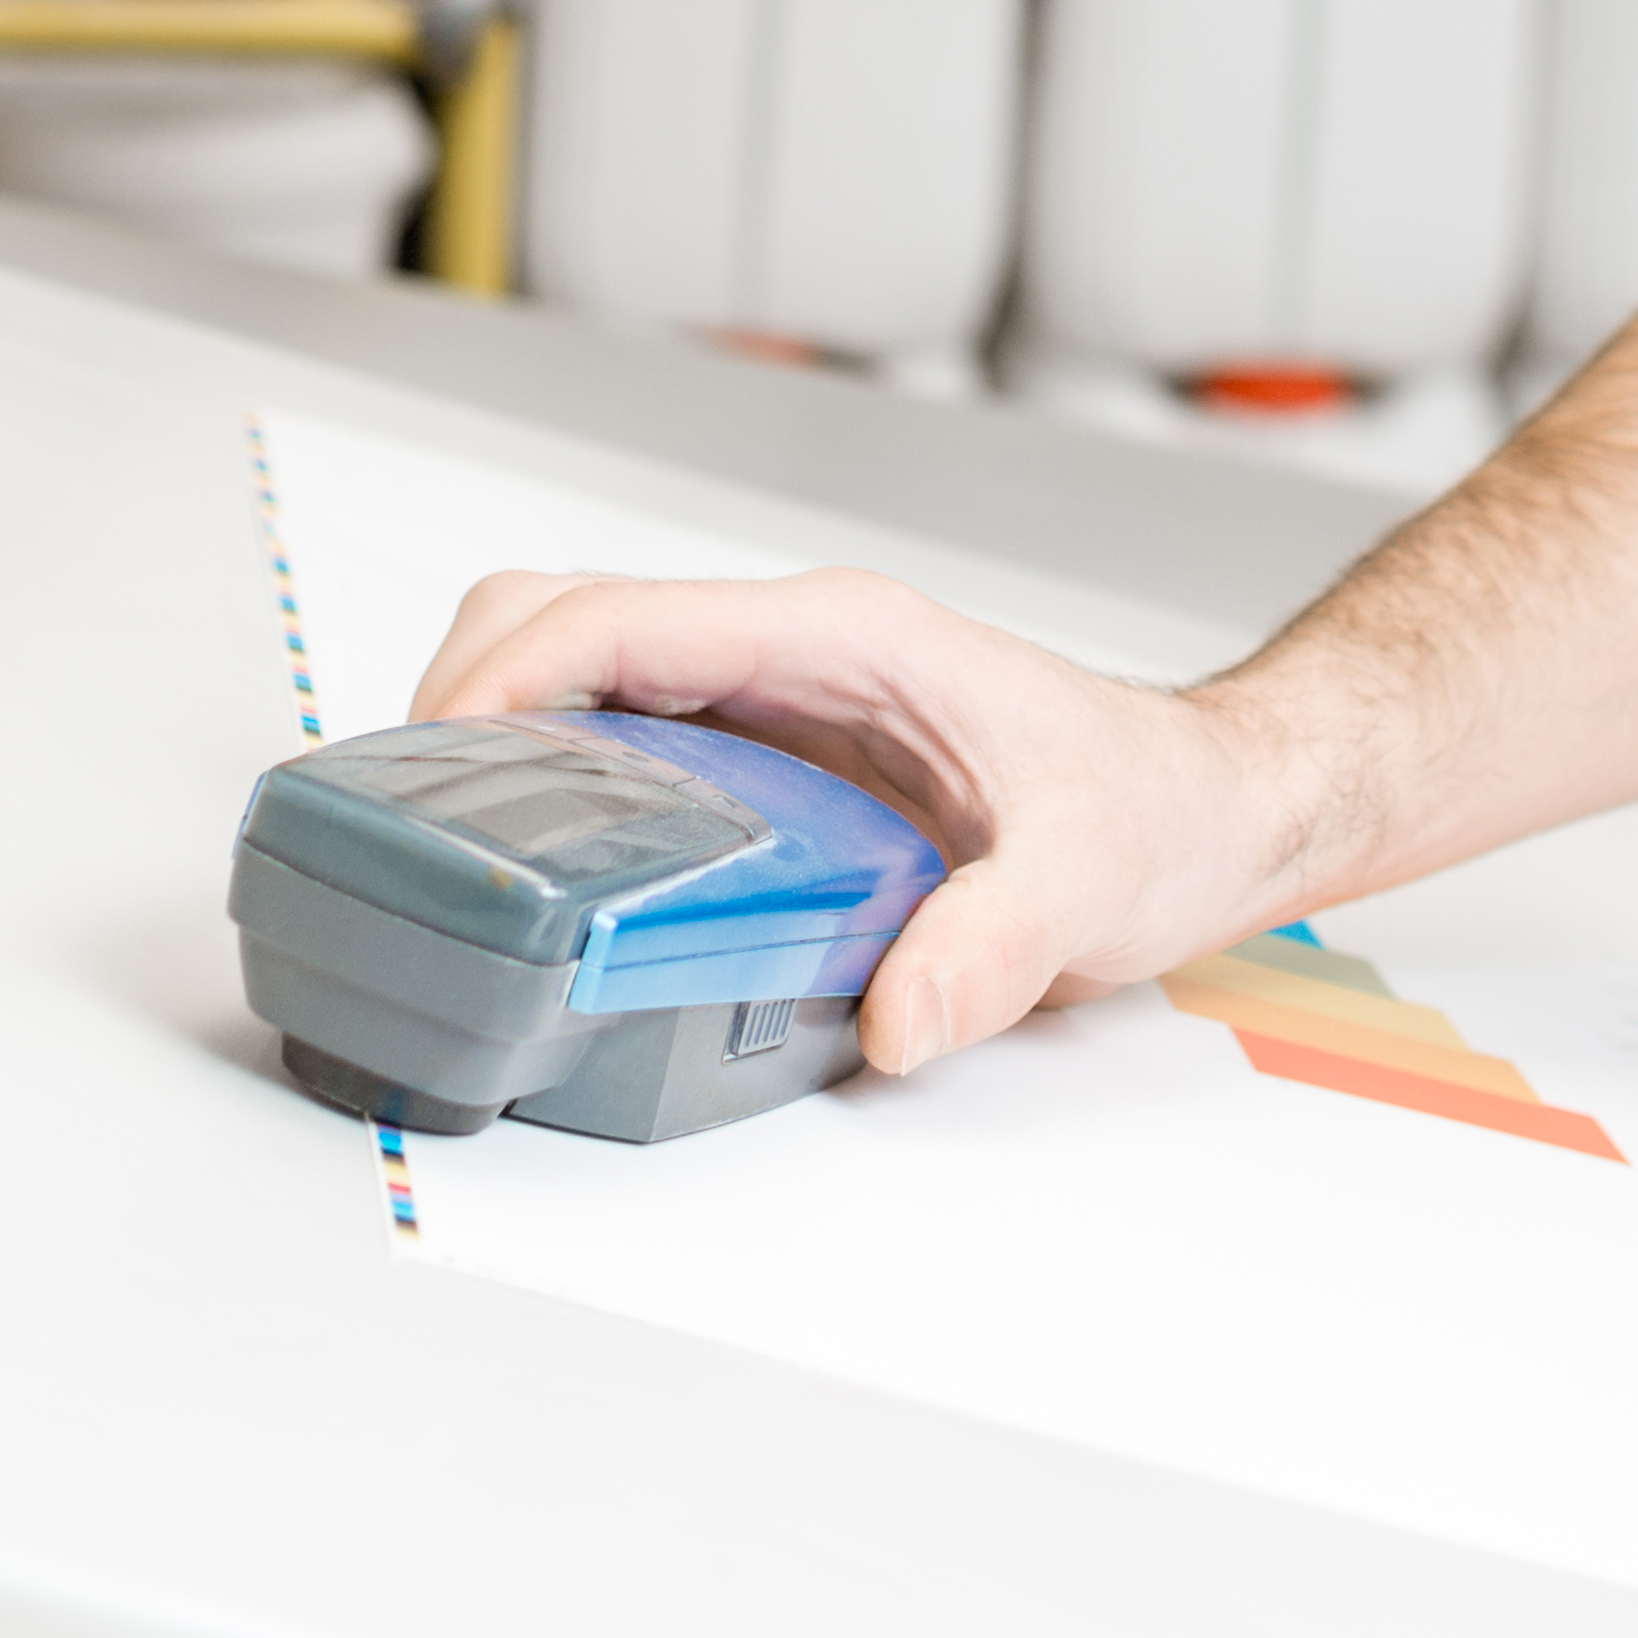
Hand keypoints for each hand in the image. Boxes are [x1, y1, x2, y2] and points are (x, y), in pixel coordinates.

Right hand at [401, 566, 1344, 1078]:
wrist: (1212, 804)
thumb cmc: (1157, 810)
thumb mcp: (1092, 883)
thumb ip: (994, 948)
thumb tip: (898, 1020)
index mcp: (843, 634)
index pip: (625, 616)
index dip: (511, 676)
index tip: (442, 759)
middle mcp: (790, 646)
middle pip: (563, 617)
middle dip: (465, 699)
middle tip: (425, 830)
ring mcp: (770, 696)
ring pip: (576, 669)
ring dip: (497, 738)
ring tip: (457, 860)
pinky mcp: (768, 753)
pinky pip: (620, 737)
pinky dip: (551, 782)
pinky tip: (545, 877)